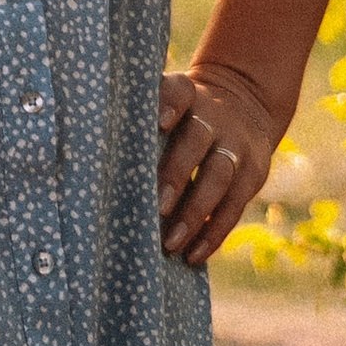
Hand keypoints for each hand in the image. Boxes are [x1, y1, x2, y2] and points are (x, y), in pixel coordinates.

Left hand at [157, 60, 279, 268]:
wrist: (246, 104)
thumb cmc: (184, 115)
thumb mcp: (172, 104)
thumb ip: (140, 122)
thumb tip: (92, 161)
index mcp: (187, 95)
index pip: (180, 91)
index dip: (170, 104)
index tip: (158, 122)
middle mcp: (213, 117)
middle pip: (196, 140)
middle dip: (177, 174)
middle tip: (158, 207)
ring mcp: (236, 145)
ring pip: (219, 176)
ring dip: (195, 212)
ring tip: (171, 243)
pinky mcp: (253, 173)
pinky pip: (235, 205)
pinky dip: (213, 232)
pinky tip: (193, 254)